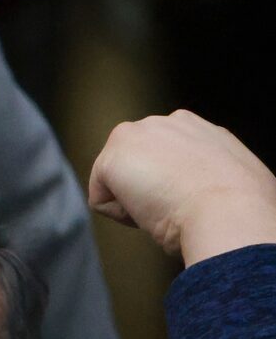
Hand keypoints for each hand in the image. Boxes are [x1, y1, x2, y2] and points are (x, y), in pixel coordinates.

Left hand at [86, 111, 275, 268]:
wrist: (229, 209)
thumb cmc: (236, 205)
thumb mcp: (226, 175)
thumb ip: (203, 171)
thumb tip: (197, 188)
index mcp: (195, 127)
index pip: (163, 159)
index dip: (172, 187)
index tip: (192, 198)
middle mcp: (164, 123)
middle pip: (135, 167)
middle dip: (148, 189)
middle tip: (177, 203)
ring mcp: (136, 135)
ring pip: (117, 182)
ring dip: (135, 202)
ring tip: (167, 205)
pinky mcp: (112, 157)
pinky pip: (101, 201)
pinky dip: (121, 216)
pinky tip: (150, 210)